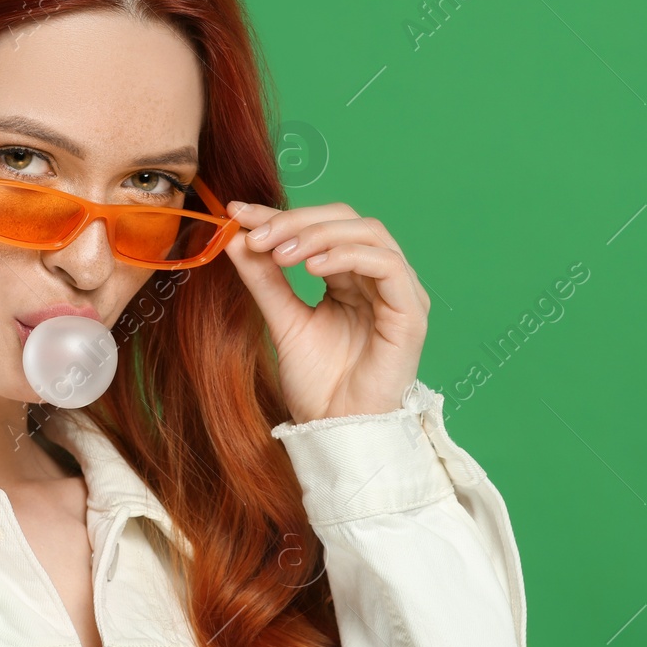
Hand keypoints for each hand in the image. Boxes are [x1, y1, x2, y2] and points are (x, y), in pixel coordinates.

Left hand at [222, 200, 429, 422]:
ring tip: (281, 254)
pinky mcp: (411, 312)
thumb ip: (264, 279)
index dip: (279, 215)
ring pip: (368, 233)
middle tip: (257, 237)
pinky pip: (387, 265)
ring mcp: (399, 292)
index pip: (321, 227)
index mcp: (351, 278)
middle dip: (297, 221)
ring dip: (319, 235)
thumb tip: (235, 237)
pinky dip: (347, 256)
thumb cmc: (318, 385)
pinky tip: (312, 268)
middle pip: (346, 220)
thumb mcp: (282, 321)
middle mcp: (379, 278)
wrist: (335, 431)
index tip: (237, 215)